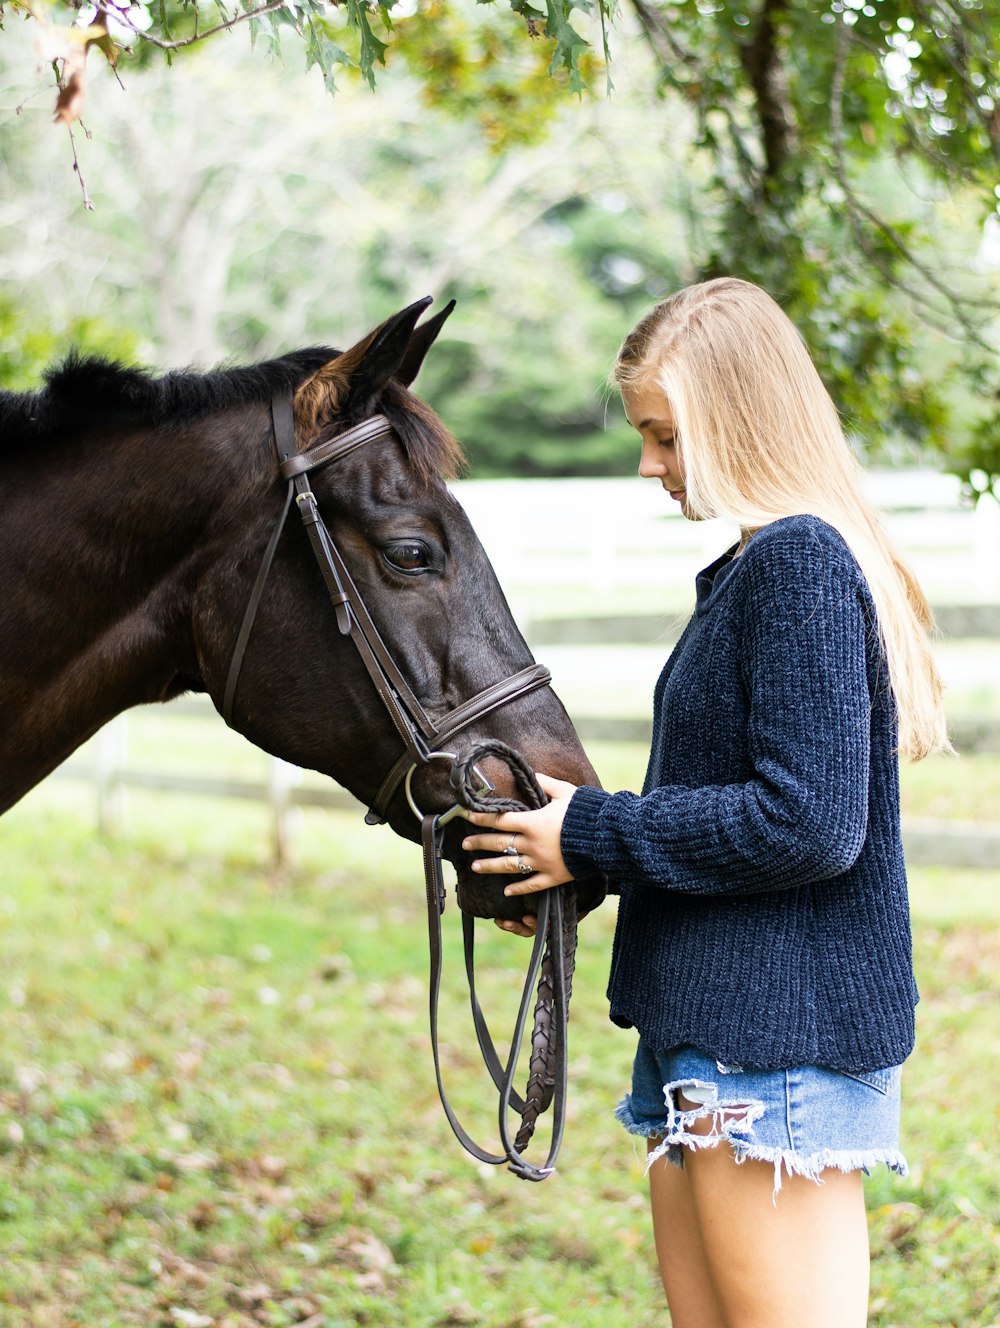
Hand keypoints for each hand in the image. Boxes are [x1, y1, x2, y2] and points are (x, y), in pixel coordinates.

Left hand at [460, 773, 576, 926]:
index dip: (482, 818)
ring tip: (475, 867)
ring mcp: (541, 862)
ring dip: (490, 866)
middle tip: (464, 844)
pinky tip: (507, 892)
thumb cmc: (585, 811)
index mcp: (532, 822)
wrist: (604, 836)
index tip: (467, 817)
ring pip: (510, 866)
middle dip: (479, 843)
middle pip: (499, 843)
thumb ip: (546, 783)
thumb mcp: (565, 792)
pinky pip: (532, 884)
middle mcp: (532, 843)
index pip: (500, 819)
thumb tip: (533, 773)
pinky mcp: (553, 876)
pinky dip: (519, 889)